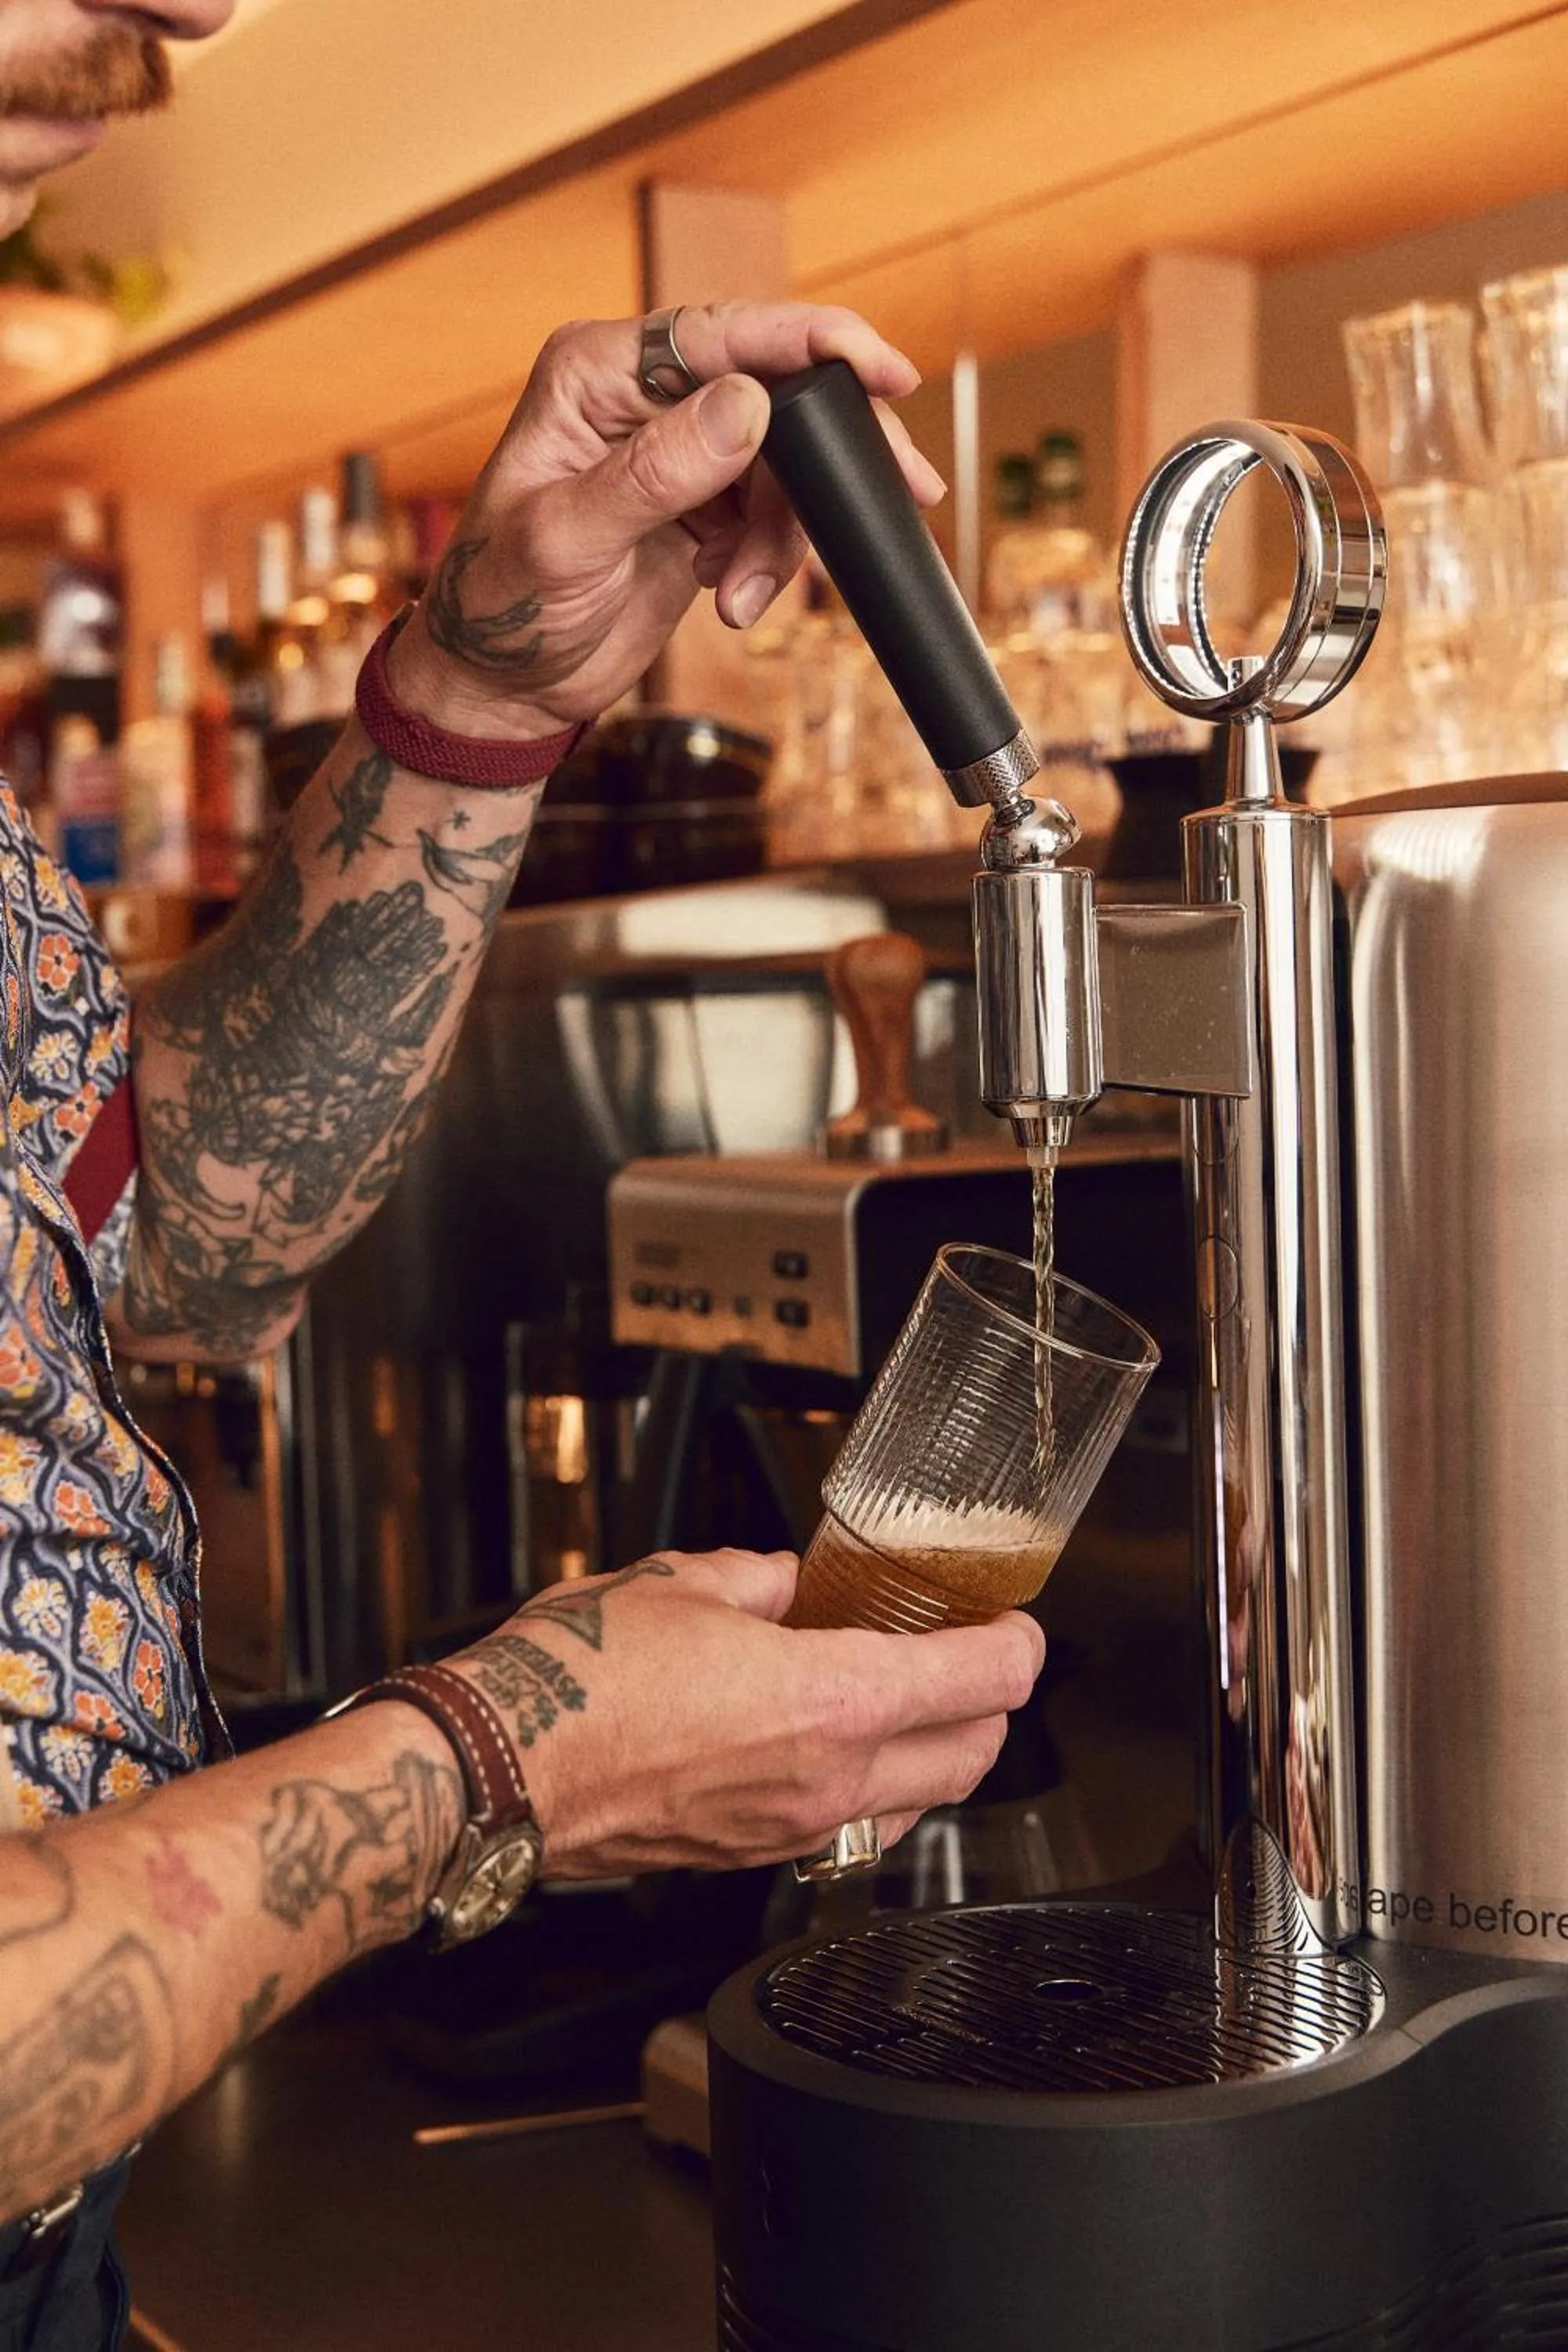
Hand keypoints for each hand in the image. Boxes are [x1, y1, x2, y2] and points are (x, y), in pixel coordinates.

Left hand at [386, 301, 942, 740]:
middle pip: (776, 391)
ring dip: (786, 536)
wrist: (506, 687)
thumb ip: (655, 474)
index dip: (812, 341)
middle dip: (831, 454)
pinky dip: (771, 562)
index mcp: (597, 374)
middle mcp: (643, 397)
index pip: (721, 333)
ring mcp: (680, 451)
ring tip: (744, 597)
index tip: (883, 371)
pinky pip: (777, 514)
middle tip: (902, 487)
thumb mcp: (570, 542)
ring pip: (788, 463)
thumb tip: (746, 406)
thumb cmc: (503, 608)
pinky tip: (733, 601)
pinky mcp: (705, 504)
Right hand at [445, 1548, 1043, 1878]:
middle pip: (975, 1755)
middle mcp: (827, 1782)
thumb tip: (787, 1584)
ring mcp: (790, 1831)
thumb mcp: (682, 1583)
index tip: (1014, 1625)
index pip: (982, 1683)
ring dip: (936, 1755)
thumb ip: (761, 1580)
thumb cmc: (574, 1681)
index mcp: (831, 1702)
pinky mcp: (748, 1859)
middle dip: (993, 1705)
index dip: (1017, 1645)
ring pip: (918, 1805)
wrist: (497, 1771)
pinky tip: (835, 1748)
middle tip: (974, 1658)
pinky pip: (850, 1832)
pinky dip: (871, 1791)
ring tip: (909, 1701)